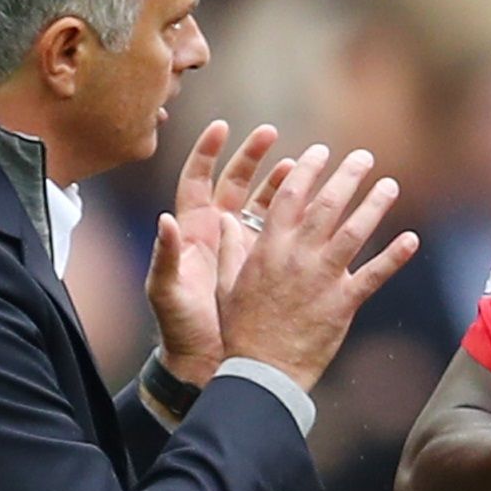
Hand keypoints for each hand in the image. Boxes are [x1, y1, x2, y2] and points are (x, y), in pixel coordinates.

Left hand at [146, 121, 293, 386]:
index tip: (222, 127)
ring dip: (283, 183)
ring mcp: (244, 250)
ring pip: (265, 205)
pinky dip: (305, 222)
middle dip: (253, 157)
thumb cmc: (179, 329)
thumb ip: (165, 256)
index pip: (198, 182)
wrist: (202, 363)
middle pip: (236, 184)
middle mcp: (219, 235)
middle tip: (272, 133)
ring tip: (305, 164)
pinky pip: (287, 238)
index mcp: (193, 234)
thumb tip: (165, 219)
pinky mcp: (267, 268)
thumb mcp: (167, 292)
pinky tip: (325, 207)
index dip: (207, 153)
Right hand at [215, 144, 418, 389]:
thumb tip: (227, 219)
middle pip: (327, 205)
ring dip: (375, 205)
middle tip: (365, 156)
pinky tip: (412, 239)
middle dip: (348, 176)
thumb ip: (230, 249)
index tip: (320, 151)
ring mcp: (323, 278)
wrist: (262, 371)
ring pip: (355, 232)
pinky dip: (395, 256)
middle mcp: (297, 256)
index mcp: (268, 248)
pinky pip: (374, 275)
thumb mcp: (226, 285)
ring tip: (391, 185)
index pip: (290, 196)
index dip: (307, 170)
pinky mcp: (344, 303)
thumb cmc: (241, 329)